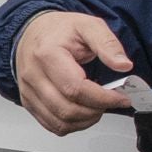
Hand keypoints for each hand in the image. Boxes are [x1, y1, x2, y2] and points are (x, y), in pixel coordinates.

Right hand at [12, 12, 134, 134]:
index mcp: (47, 54)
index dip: (102, 98)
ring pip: (60, 122)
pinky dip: (72, 125)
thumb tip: (123, 65)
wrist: (31, 33)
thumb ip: (107, 44)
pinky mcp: (29, 102)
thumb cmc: (58, 30)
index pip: (75, 89)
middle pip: (67, 109)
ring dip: (85, 120)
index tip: (121, 98)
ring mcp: (28, 91)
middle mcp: (33, 75)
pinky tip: (83, 112)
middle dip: (96, 111)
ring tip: (98, 107)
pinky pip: (52, 125)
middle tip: (111, 101)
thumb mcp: (88, 26)